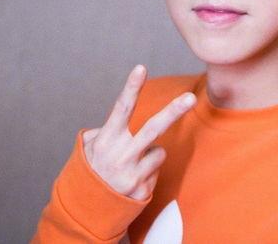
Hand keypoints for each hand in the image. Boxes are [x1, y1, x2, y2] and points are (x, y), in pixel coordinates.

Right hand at [82, 65, 196, 200]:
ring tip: (131, 165)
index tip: (141, 67)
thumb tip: (121, 116)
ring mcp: (132, 173)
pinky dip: (149, 171)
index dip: (131, 87)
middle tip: (191, 97)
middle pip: (153, 128)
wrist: (86, 210)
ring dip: (150, 155)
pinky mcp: (142, 189)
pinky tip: (134, 179)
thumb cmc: (92, 168)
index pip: (121, 108)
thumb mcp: (90, 147)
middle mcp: (120, 154)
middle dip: (174, 111)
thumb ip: (107, 129)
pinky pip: (157, 169)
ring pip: (160, 151)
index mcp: (107, 139)